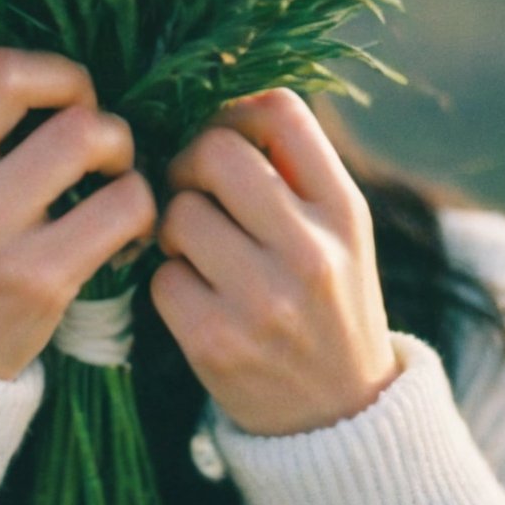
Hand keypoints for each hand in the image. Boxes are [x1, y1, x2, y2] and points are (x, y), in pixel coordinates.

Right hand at [0, 21, 156, 380]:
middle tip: (90, 120)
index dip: (12, 42)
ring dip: (121, 145)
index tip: (43, 81)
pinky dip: (141, 208)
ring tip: (114, 173)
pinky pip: (123, 207)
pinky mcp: (39, 280)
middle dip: (76, 83)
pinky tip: (126, 229)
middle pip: (17, 72)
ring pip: (85, 134)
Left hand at [152, 89, 399, 435]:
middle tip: (193, 191)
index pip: (280, 111)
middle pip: (212, 151)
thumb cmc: (327, 300)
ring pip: (176, 213)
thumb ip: (294, 166)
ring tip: (201, 253)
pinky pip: (160, 276)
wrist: (340, 417)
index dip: (236, 110)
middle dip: (189, 164)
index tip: (226, 137)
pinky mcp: (215, 343)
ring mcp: (262, 300)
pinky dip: (170, 282)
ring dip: (175, 227)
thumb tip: (224, 88)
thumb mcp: (341, 231)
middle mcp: (310, 251)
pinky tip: (198, 299)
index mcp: (344, 210)